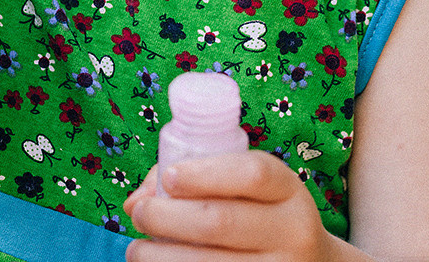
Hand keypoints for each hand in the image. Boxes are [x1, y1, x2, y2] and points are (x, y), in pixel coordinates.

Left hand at [123, 152, 339, 261]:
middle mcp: (292, 232)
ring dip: (157, 256)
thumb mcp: (250, 191)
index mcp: (289, 192)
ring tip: (137, 249)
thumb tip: (136, 202)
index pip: (251, 174)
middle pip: (219, 221)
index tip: (170, 178)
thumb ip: (196, 180)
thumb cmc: (263, 219)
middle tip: (141, 214)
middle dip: (165, 217)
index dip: (204, 174)